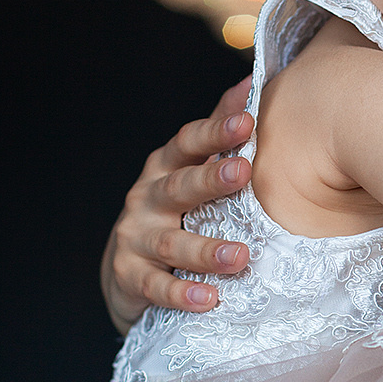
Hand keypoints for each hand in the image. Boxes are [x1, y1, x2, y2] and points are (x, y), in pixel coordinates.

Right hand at [100, 78, 254, 333]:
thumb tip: (253, 81)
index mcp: (166, 167)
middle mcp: (148, 197)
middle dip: (210, 179)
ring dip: (206, 249)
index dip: (216, 131)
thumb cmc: (175, 208)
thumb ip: (218, 130)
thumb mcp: (190, 167)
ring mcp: (135, 237)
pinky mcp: (131, 276)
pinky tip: (210, 300)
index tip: (248, 121)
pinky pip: (158, 287)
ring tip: (240, 257)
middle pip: (180, 186)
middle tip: (243, 172)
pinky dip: (183, 294)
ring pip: (172, 241)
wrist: (128, 269)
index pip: (189, 142)